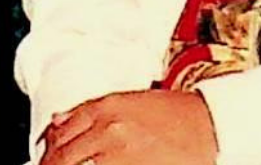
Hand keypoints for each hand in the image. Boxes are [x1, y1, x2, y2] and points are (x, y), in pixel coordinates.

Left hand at [40, 89, 217, 164]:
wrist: (213, 127)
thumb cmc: (177, 115)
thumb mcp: (130, 101)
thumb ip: (90, 111)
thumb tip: (57, 122)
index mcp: (108, 110)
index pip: (59, 135)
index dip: (48, 152)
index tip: (47, 159)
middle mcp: (110, 132)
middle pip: (60, 159)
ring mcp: (118, 158)